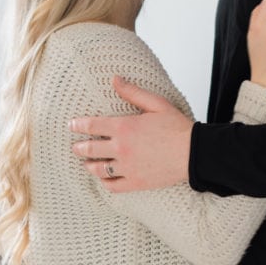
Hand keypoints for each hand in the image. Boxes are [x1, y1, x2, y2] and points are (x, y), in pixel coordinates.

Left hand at [69, 76, 192, 191]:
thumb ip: (132, 92)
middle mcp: (121, 149)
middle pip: (90, 150)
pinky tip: (103, 179)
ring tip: (87, 163)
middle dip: (79, 148)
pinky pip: (113, 186)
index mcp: (124, 127)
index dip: (78, 125)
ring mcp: (127, 167)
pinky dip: (105, 183)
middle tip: (76, 147)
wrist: (194, 153)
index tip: (71, 125)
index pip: (92, 126)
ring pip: (99, 169)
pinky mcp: (135, 182)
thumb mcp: (156, 104)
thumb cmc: (177, 127)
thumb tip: (114, 79)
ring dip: (90, 166)